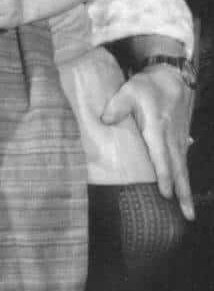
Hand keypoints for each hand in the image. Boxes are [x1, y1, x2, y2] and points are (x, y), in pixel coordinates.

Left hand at [101, 65, 194, 220]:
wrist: (172, 76)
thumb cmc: (148, 85)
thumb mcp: (129, 90)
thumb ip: (117, 105)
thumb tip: (104, 120)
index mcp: (158, 129)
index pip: (162, 158)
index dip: (164, 177)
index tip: (166, 195)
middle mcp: (172, 138)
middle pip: (179, 170)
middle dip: (183, 193)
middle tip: (188, 216)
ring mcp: (179, 138)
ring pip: (183, 167)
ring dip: (186, 188)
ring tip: (187, 209)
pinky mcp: (181, 137)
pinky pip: (183, 160)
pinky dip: (183, 175)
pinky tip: (182, 186)